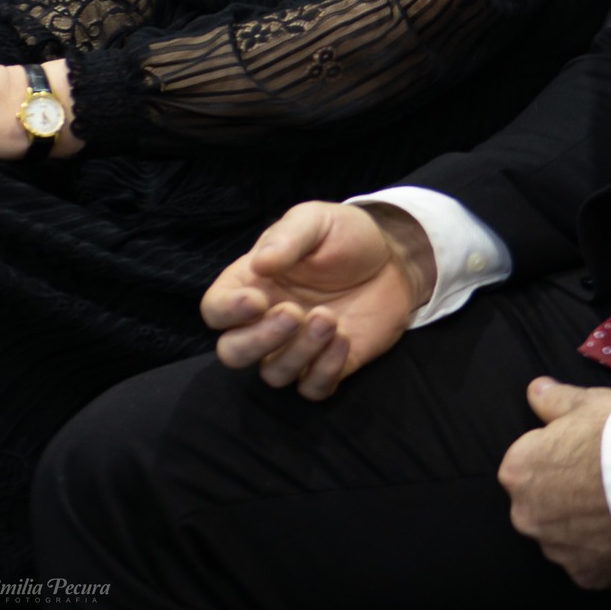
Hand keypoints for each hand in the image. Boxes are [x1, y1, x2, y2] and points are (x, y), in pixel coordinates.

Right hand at [201, 199, 436, 397]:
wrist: (394, 257)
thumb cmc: (345, 235)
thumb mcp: (316, 221)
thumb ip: (287, 238)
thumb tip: (259, 263)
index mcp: (253, 283)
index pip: (216, 309)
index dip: (227, 311)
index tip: (256, 300)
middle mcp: (266, 321)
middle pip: (233, 353)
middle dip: (258, 341)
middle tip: (293, 314)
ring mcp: (296, 348)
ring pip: (273, 375)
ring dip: (299, 352)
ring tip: (329, 318)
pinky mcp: (327, 366)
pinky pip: (312, 389)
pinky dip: (325, 370)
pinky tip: (345, 338)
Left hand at [498, 378, 610, 590]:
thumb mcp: (586, 402)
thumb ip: (554, 399)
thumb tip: (535, 391)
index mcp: (520, 471)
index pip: (527, 463)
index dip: (557, 454)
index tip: (584, 450)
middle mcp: (528, 517)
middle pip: (541, 504)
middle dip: (564, 495)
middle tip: (602, 480)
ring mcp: (557, 552)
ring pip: (565, 537)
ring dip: (583, 526)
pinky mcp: (587, 577)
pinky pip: (591, 563)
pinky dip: (604, 551)